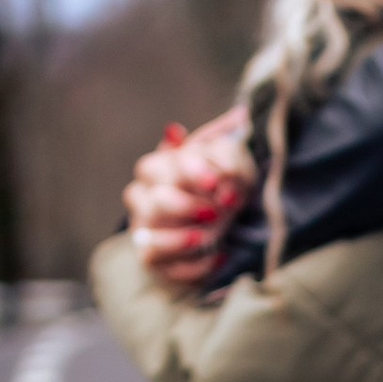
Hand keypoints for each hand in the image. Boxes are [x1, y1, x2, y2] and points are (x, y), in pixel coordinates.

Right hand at [124, 110, 252, 290]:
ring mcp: (144, 229)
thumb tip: (238, 117)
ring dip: (180, 238)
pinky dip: (189, 264)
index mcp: (157, 167)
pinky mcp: (153, 258)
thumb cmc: (217, 187)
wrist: (218, 226)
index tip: (216, 183)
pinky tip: (218, 256)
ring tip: (208, 237)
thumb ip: (226, 144)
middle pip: (152, 200)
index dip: (188, 173)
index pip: (160, 164)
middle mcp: (144, 198)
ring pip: (147, 235)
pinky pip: (160, 264)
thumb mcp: (224, 161)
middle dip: (185, 207)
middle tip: (217, 212)